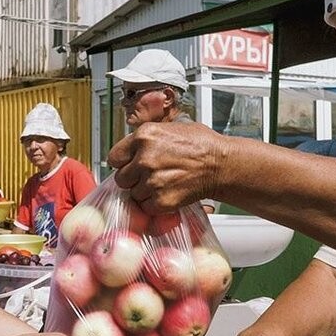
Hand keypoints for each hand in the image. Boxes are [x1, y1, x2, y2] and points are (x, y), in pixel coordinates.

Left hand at [107, 123, 227, 213]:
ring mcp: (152, 181)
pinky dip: (155, 205)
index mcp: (144, 136)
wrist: (221, 165)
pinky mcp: (161, 200)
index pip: (114, 157)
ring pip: (133, 194)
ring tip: (164, 184)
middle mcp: (144, 158)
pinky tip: (168, 194)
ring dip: (145, 193)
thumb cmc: (202, 145)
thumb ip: (146, 139)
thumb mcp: (170, 128)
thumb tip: (131, 149)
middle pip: (121, 178)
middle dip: (133, 179)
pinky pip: (146, 207)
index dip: (123, 163)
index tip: (130, 166)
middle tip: (150, 177)